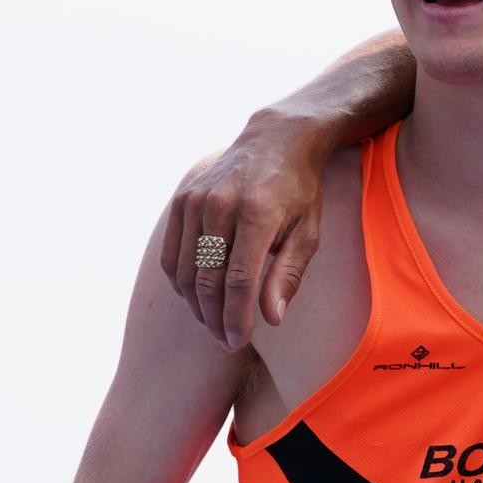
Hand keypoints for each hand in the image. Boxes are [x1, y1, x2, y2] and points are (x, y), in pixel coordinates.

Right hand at [160, 107, 331, 351]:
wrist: (274, 141)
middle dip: (216, 318)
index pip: (239, 279)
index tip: (239, 341)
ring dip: (197, 305)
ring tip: (215, 324)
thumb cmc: (298, 192)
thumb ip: (288, 275)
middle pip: (208, 279)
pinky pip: (173, 254)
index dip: (237, 316)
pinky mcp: (182, 200)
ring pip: (186, 270)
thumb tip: (271, 318)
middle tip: (227, 341)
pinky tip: (197, 299)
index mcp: (257, 213)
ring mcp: (196, 200)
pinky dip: (182, 283)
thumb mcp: (308, 232)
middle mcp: (221, 204)